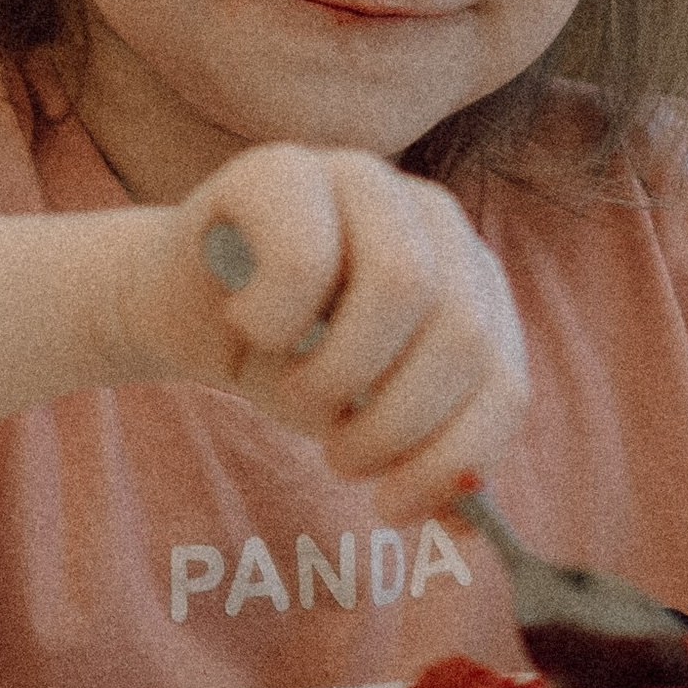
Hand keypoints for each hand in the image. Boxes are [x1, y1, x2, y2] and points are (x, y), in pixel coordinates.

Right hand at [127, 144, 527, 517]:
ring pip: (401, 285)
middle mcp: (433, 216)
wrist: (185, 311)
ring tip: (296, 396)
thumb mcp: (365, 420)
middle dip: (393, 425)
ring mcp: (361, 178)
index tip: (390, 507)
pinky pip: (306, 257)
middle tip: (337, 456)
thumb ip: (424, 459)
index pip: (503, 381)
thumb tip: (471, 518)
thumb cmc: (290, 364)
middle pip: (461, 336)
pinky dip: (275, 321)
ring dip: (337, 375)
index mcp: (474, 279)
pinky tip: (252, 325)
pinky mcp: (282, 168)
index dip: (452, 459)